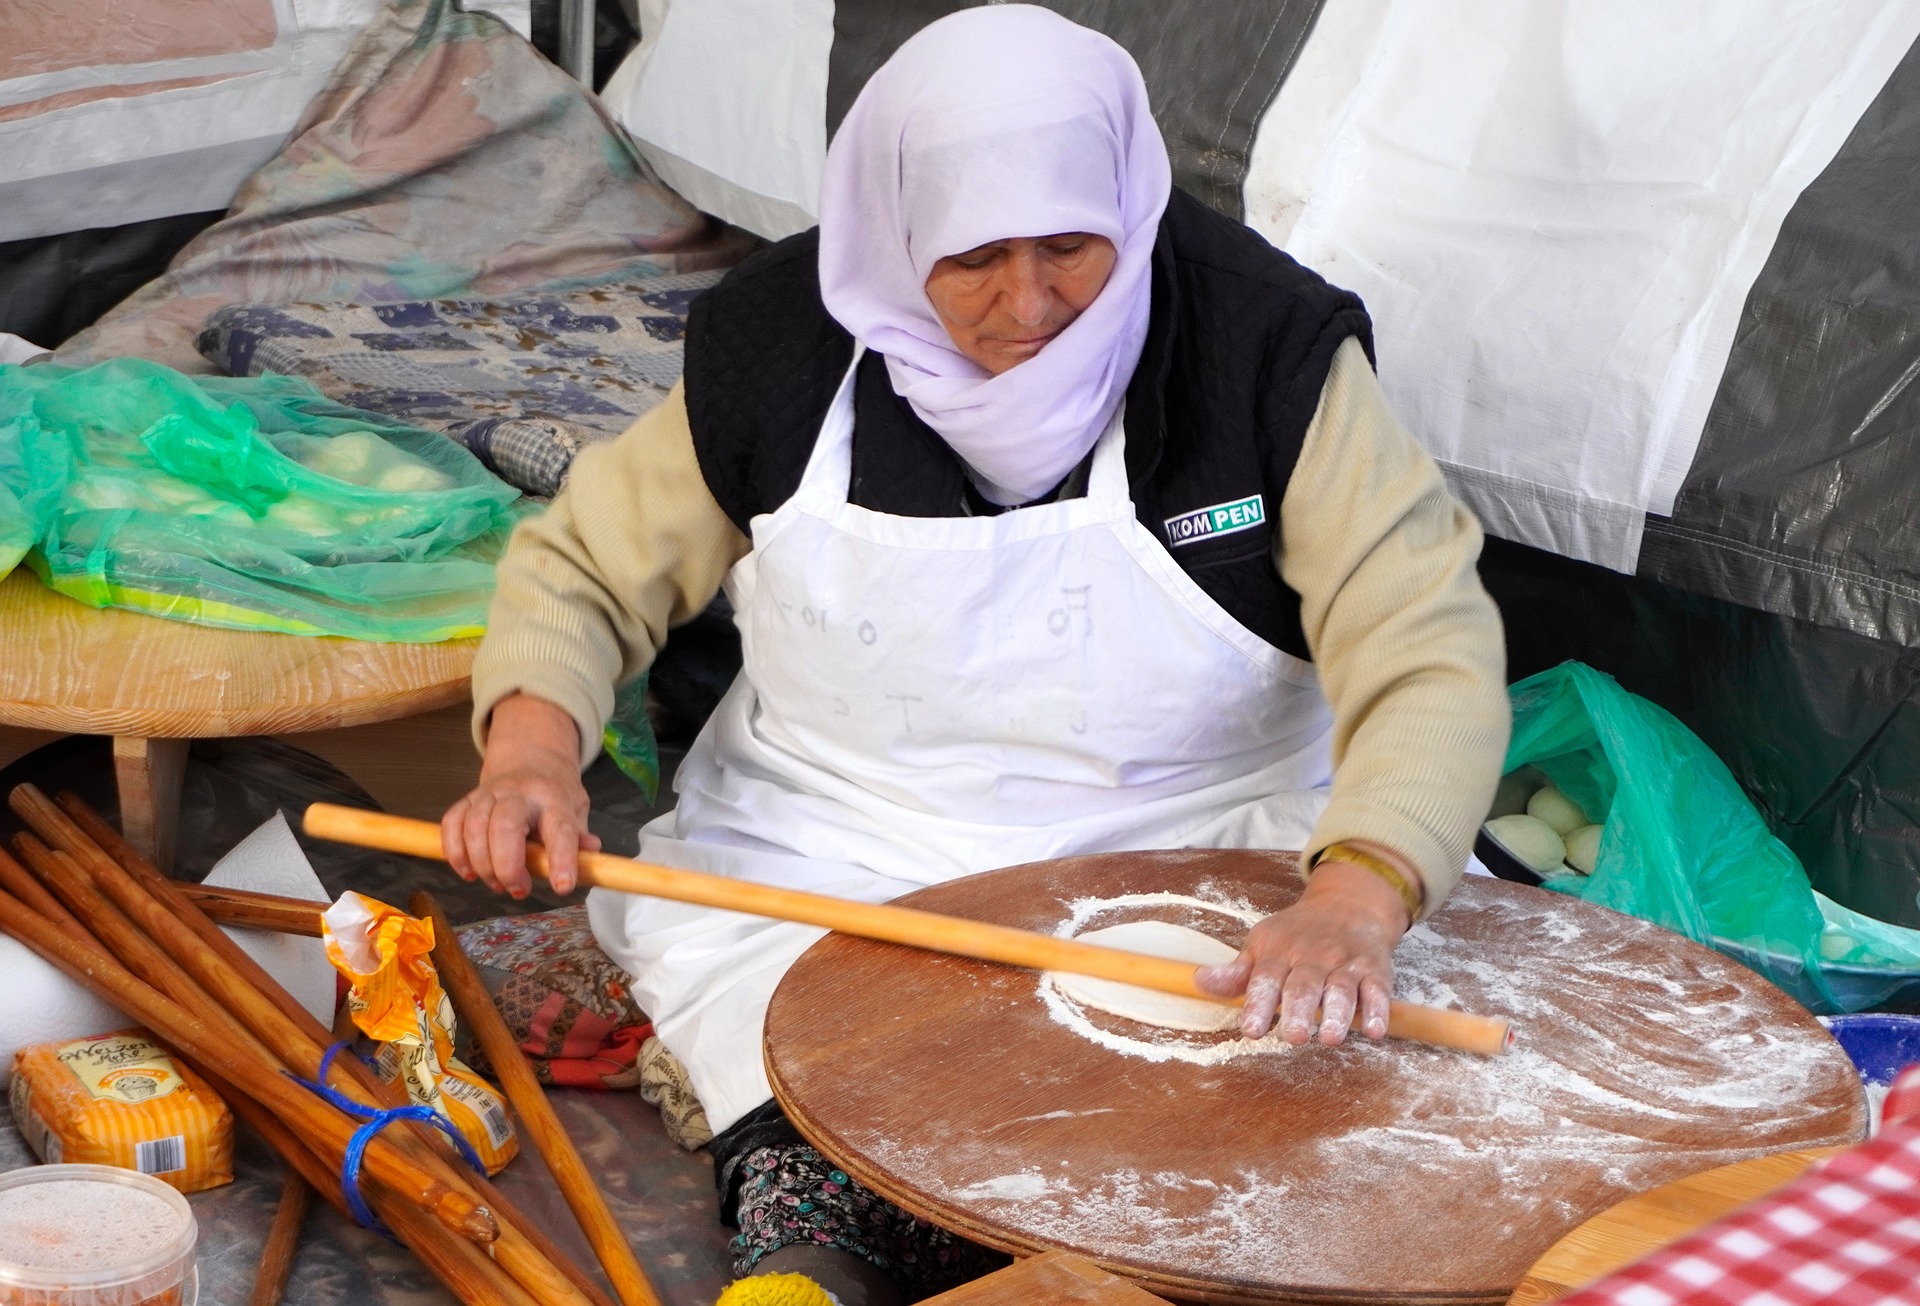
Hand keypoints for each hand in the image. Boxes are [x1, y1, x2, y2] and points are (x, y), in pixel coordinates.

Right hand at [442, 693, 600, 897]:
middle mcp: (520, 793)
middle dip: (507, 866)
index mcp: (554, 799)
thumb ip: (579, 837)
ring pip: (474, 827)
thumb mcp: (576, 810)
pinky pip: (452, 824)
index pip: (560, 829)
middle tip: (519, 889)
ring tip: (497, 884)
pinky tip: (469, 871)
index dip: (562, 859)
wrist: (528, 757)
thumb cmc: (553, 794)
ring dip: (482, 864)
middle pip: (505, 825)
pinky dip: (456, 853)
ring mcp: (490, 794)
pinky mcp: (467, 799)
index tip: (562, 886)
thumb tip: (592, 856)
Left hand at [1194, 854, 1411, 1045]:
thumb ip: (1236, 972)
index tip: (1251, 1030)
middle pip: (1304, 986)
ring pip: (1341, 989)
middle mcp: (1312, 957)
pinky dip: (1377, 1009)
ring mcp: (1344, 963)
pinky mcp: (1374, 970)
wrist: (1348, 905)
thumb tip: (1199, 981)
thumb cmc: (1297, 933)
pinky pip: (1377, 990)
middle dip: (1298, 1011)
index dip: (1258, 1005)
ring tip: (1330, 1038)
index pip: (1265, 980)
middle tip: (1293, 1037)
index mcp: (1279, 953)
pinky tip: (1374, 1029)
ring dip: (1337, 1013)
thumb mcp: (1261, 945)